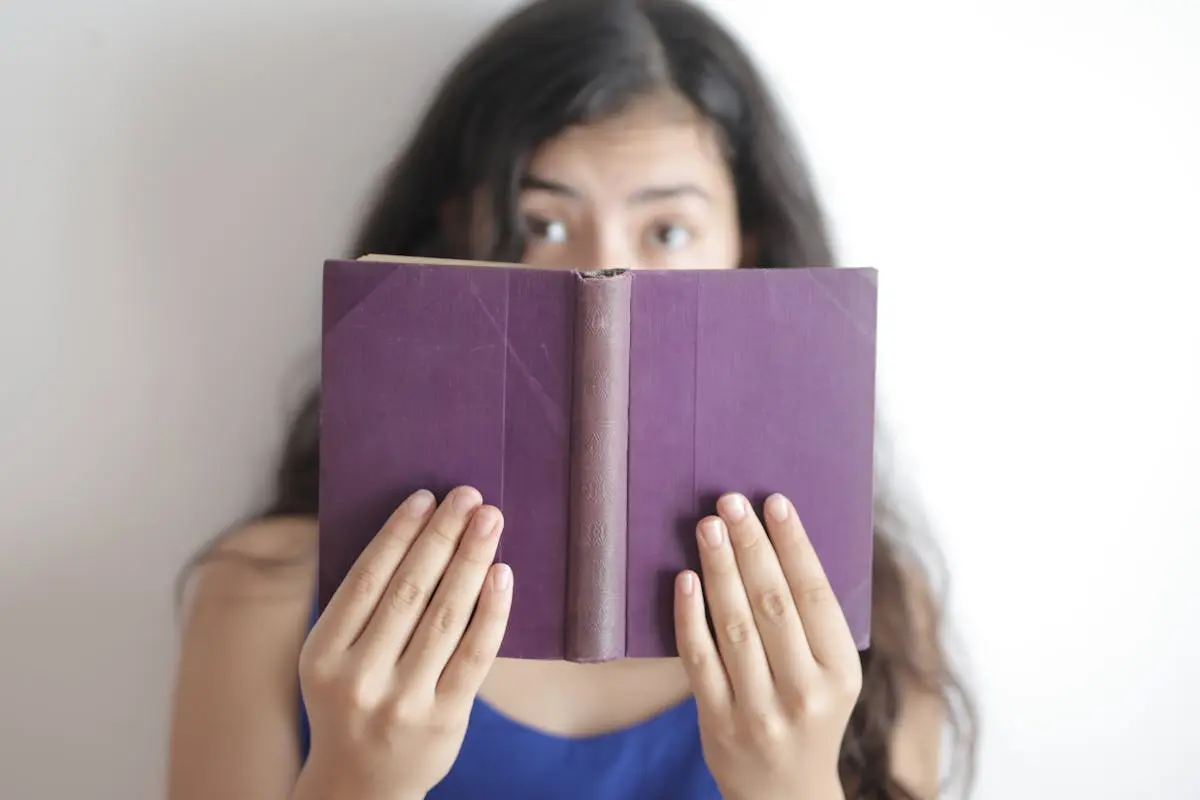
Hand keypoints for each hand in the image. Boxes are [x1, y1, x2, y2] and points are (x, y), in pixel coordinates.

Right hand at [292, 487, 511, 799]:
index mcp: (322, 655)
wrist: (361, 786)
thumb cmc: (350, 703)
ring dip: (471, 560)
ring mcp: (403, 701)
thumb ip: (358, 608)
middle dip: (442, 536)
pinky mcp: (444, 719)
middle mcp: (359, 679)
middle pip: (409, 591)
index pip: (366, 580)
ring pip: (445, 616)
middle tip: (468, 496)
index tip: (425, 498)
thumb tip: (409, 530)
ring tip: (490, 520)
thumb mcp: (329, 660)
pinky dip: (491, 611)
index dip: (397, 534)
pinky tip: (502, 574)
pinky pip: (475, 654)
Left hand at [675, 492, 860, 799]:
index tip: (775, 502)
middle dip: (752, 546)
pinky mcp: (718, 721)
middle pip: (773, 604)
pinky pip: (699, 659)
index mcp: (840, 672)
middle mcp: (804, 691)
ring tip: (708, 526)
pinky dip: (690, 616)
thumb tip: (780, 539)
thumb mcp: (831, 675)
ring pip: (735, 627)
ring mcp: (758, 709)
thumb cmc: (808, 713)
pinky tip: (685, 579)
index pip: (816, 596)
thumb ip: (812, 621)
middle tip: (731, 502)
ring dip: (720, 570)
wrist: (783, 793)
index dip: (795, 545)